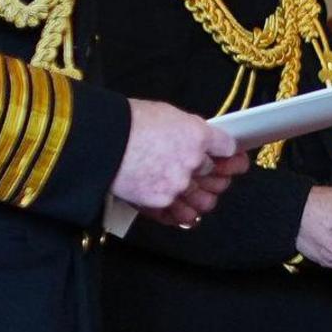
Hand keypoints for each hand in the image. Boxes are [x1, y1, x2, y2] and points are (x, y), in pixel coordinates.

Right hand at [114, 100, 239, 226]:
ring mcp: (178, 185)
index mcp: (197, 135)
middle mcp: (192, 162)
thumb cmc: (125, 122)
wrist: (96, 139)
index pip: (228, 148)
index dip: (233, 155)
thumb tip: (201, 141)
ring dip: (203, 198)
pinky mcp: (161, 202)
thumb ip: (189, 131)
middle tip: (216, 177)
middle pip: (219, 177)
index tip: (235, 159)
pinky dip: (183, 215)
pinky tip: (183, 210)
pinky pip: (182, 216)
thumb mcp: (165, 115)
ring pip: (205, 201)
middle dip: (218, 177)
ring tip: (196, 195)